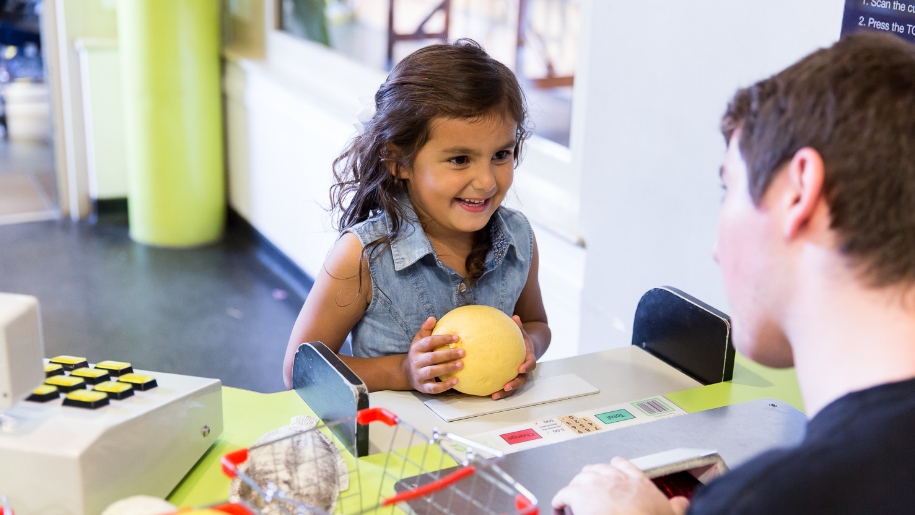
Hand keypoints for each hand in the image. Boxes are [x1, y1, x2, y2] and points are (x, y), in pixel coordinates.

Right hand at [401, 316, 464, 393]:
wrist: (406, 373)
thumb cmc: (418, 353)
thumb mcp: (419, 340)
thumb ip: (426, 329)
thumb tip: (432, 318)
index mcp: (416, 348)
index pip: (429, 342)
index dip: (442, 339)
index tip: (457, 337)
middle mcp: (416, 361)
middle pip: (432, 357)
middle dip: (448, 355)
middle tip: (463, 352)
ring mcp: (419, 375)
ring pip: (433, 372)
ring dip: (448, 368)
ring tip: (462, 364)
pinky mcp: (423, 387)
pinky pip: (434, 388)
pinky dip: (445, 385)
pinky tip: (456, 380)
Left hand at [492, 315, 536, 399]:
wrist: (526, 349)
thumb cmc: (522, 340)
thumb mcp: (521, 332)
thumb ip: (518, 326)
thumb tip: (515, 317)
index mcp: (528, 358)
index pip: (530, 364)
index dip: (527, 367)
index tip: (521, 368)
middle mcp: (524, 370)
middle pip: (522, 380)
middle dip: (515, 385)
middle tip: (506, 387)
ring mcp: (517, 377)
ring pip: (513, 387)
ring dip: (505, 393)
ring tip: (494, 396)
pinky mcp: (509, 379)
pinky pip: (503, 386)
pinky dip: (497, 390)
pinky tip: (485, 393)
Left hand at [551, 458, 689, 514]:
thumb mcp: (669, 513)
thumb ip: (675, 506)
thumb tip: (682, 504)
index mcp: (638, 483)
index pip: (624, 465)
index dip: (614, 468)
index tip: (611, 470)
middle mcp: (616, 480)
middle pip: (598, 469)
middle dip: (592, 477)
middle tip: (588, 487)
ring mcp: (597, 485)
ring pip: (580, 478)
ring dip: (576, 487)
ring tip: (573, 496)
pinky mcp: (579, 495)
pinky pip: (564, 494)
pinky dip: (560, 500)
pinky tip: (558, 506)